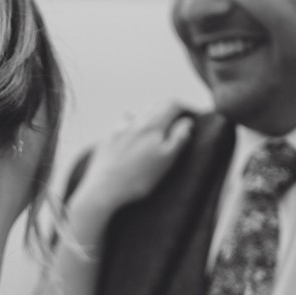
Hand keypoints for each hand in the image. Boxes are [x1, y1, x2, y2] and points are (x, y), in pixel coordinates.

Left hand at [69, 103, 196, 241]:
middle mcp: (135, 121)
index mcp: (152, 125)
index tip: (191, 115)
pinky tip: (133, 135)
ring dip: (150, 115)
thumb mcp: (166, 160)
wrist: (104, 190)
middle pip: (155, 106)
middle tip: (177, 119)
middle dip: (168, 110)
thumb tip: (187, 122)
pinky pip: (122, 124)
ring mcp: (118, 129)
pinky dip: (132, 125)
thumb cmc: (138, 178)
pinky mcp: (107, 138)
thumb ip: (179, 138)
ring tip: (156, 127)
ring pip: (138, 113)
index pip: (171, 105)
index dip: (184, 107)